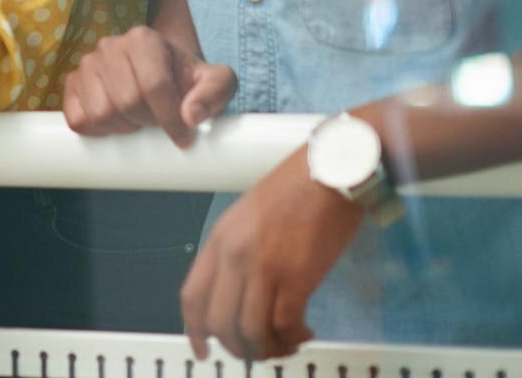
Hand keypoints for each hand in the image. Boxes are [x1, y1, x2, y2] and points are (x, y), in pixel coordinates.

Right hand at [61, 25, 237, 147]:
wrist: (160, 74)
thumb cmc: (187, 81)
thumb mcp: (216, 82)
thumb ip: (215, 92)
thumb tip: (191, 116)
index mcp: (143, 39)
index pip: (154, 85)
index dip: (170, 119)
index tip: (183, 138)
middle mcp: (110, 46)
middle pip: (127, 102)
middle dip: (148, 123)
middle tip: (158, 124)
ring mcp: (87, 65)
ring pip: (100, 114)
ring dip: (123, 129)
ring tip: (139, 122)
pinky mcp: (71, 85)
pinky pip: (78, 120)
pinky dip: (98, 131)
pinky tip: (116, 124)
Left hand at [180, 149, 359, 360]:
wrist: (330, 171)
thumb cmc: (297, 187)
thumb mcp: (248, 216)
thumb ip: (239, 252)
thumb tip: (241, 292)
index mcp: (220, 240)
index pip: (192, 297)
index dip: (195, 331)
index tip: (202, 350)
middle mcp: (234, 256)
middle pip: (219, 323)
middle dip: (237, 346)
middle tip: (257, 349)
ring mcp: (264, 267)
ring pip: (251, 331)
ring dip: (269, 348)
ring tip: (286, 342)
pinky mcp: (296, 277)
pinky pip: (285, 325)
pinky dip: (293, 337)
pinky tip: (305, 331)